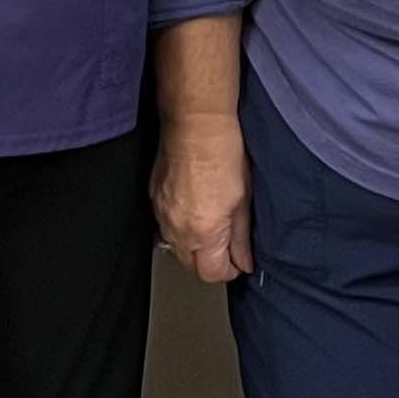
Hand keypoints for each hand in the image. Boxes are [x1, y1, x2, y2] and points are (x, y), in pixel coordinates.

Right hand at [151, 113, 252, 284]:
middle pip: (191, 266)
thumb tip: (244, 259)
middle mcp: (178, 229)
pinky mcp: (153, 198)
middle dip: (210, 261)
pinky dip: (179, 225)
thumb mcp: (244, 199)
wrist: (196, 123)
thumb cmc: (222, 152)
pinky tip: (194, 207)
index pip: (212, 274)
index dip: (230, 270)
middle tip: (227, 245)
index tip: (239, 261)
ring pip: (176, 247)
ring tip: (211, 223)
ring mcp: (162, 215)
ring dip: (193, 244)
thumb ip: (241, 237)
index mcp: (204, 233)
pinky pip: (165, 225)